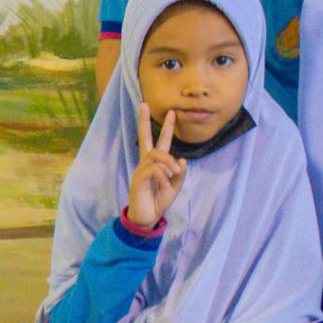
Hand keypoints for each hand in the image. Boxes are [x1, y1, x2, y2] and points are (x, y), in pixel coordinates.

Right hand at [125, 103, 183, 230]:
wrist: (147, 218)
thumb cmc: (159, 201)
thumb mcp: (175, 187)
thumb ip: (179, 174)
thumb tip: (183, 161)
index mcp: (156, 164)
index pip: (160, 142)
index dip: (166, 127)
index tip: (172, 112)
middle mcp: (146, 163)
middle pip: (144, 137)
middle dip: (144, 121)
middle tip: (144, 104)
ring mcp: (141, 170)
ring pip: (155, 154)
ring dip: (168, 161)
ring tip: (175, 171)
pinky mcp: (139, 178)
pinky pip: (153, 170)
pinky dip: (163, 175)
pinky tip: (166, 184)